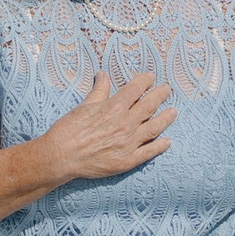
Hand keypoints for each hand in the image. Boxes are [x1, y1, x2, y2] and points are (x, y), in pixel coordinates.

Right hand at [43, 72, 173, 183]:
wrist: (61, 156)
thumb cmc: (69, 129)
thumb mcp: (84, 105)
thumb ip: (98, 91)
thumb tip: (102, 75)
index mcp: (115, 107)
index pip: (136, 89)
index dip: (145, 81)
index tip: (151, 77)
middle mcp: (126, 124)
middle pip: (149, 106)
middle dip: (160, 95)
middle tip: (167, 90)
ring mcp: (129, 143)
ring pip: (154, 128)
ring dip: (166, 119)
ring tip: (173, 112)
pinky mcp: (128, 160)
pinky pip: (149, 152)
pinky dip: (160, 146)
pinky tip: (167, 142)